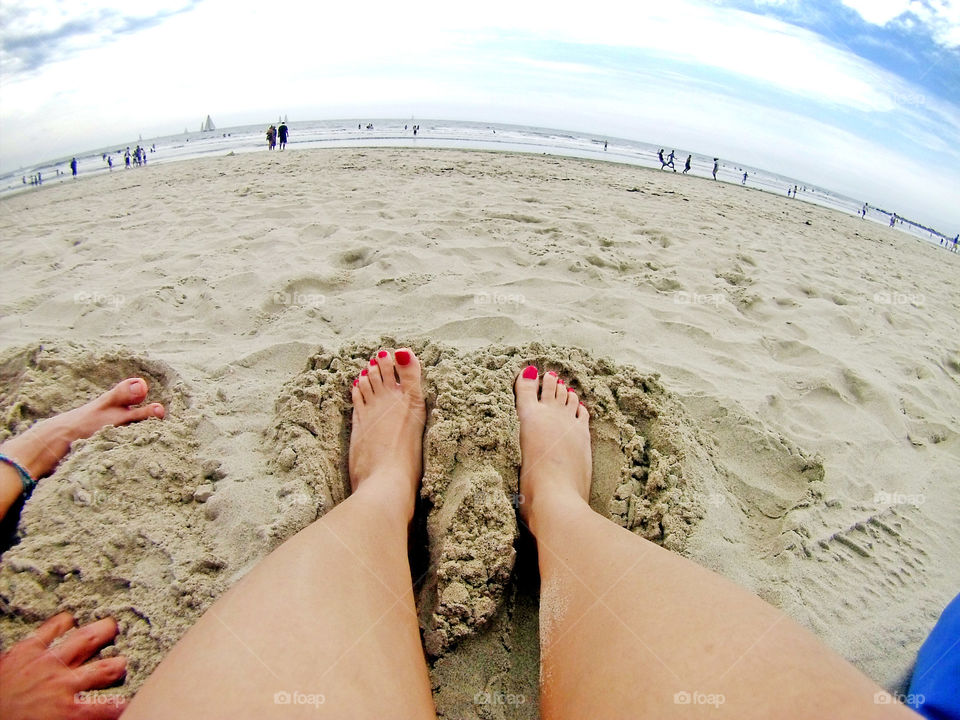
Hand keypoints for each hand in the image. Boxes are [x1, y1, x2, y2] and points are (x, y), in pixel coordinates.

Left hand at [0, 613, 126, 718]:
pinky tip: (68, 619)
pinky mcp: (25, 650)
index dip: (121, 705)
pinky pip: (48, 631)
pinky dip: (61, 623)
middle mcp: (64, 685)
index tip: (127, 704)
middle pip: (103, 670)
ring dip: (100, 633)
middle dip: (117, 665)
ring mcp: (46, 664)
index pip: (107, 709)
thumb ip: (70, 719)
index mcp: (68, 713)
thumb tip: (83, 718)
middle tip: (123, 662)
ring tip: (110, 626)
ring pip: (83, 642)